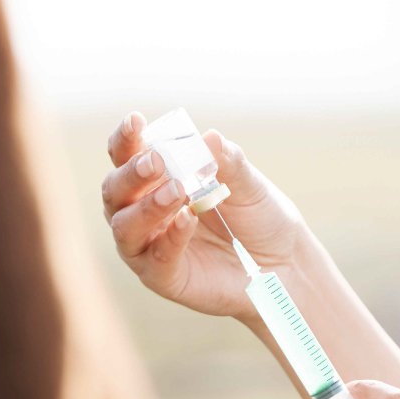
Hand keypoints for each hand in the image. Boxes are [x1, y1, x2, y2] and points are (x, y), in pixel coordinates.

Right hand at [100, 112, 312, 320]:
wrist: (284, 262)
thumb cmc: (258, 217)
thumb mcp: (248, 185)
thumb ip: (228, 163)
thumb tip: (210, 137)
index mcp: (156, 180)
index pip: (127, 156)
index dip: (125, 139)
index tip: (136, 120)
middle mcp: (143, 212)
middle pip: (115, 190)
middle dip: (131, 173)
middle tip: (155, 161)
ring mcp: (149, 246)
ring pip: (124, 226)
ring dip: (147, 206)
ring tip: (177, 191)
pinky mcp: (163, 277)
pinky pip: (156, 259)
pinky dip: (170, 237)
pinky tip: (188, 219)